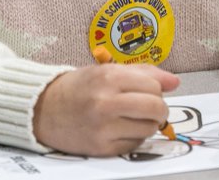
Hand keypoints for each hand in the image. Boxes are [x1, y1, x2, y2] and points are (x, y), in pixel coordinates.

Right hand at [33, 63, 179, 155]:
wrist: (43, 109)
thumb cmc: (79, 87)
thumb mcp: (108, 70)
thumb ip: (145, 73)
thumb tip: (175, 82)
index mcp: (109, 77)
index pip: (155, 87)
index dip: (158, 90)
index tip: (151, 92)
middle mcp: (106, 103)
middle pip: (156, 108)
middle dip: (160, 110)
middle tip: (152, 108)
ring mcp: (103, 128)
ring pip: (149, 129)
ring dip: (148, 124)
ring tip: (134, 118)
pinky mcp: (100, 148)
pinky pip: (134, 144)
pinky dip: (134, 137)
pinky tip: (121, 129)